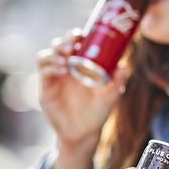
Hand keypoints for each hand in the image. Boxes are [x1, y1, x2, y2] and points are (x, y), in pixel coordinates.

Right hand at [37, 29, 127, 151]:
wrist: (85, 133)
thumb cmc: (98, 112)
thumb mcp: (111, 95)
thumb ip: (118, 81)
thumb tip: (124, 66)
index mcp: (79, 65)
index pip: (73, 43)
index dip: (75, 35)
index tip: (83, 35)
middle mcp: (65, 68)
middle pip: (57, 45)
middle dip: (63, 41)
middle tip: (72, 44)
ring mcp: (54, 78)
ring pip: (46, 56)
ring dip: (54, 53)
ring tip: (65, 59)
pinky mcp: (46, 89)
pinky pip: (44, 72)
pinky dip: (51, 67)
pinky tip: (62, 71)